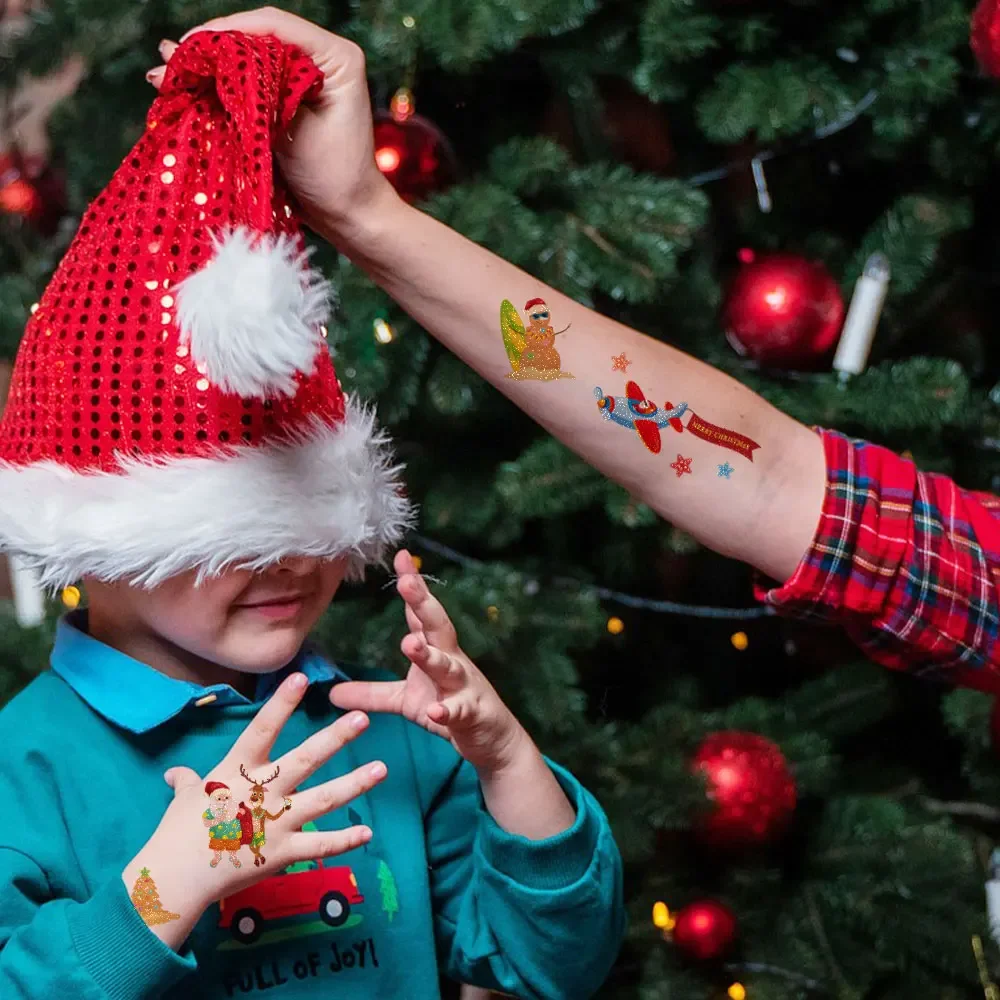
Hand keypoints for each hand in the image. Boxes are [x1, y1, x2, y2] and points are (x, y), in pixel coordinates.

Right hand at [127, 673, 385, 928]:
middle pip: (305, 759)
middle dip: (336, 738)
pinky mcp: (282, 853)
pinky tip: (367, 833)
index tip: (303, 678)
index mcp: (237, 771)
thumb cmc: (176, 833)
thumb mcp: (184, 799)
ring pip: (323, 799)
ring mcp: (275, 822)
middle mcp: (262, 792)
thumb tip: (177, 773)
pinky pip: (319, 846)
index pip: (262, 729)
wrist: (174, 879)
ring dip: (354, 784)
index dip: (282, 703)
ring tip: (381, 769)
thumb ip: (189, 782)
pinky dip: (344, 840)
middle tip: (363, 720)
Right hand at [147, 7, 399, 238]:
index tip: (189, 46)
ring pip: (245, 63)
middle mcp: (318, 60)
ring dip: (206, 71)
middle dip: (208, 51)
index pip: (272, 27)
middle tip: (168, 63)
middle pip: (254, 39)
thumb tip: (203, 71)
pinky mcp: (285, 102)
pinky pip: (246, 87)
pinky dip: (217, 90)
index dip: (226, 32)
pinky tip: (184, 91)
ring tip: (163, 75)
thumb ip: (250, 99)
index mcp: (335, 56)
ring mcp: (300, 80)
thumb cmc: (336, 177)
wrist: (350, 216)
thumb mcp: (295, 133)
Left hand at [331, 551, 527, 773]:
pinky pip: (459, 711)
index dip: (412, 585)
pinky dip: (448, 710)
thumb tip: (333, 692)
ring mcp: (464, 686)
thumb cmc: (451, 709)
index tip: (400, 557)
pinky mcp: (473, 713)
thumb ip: (372, 693)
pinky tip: (437, 711)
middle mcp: (452, 660)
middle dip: (423, 603)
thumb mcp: (406, 700)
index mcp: (436, 650)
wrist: (493, 740)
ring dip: (429, 655)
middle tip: (407, 582)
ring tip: (410, 644)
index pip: (420, 613)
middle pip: (437, 626)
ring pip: (447, 666)